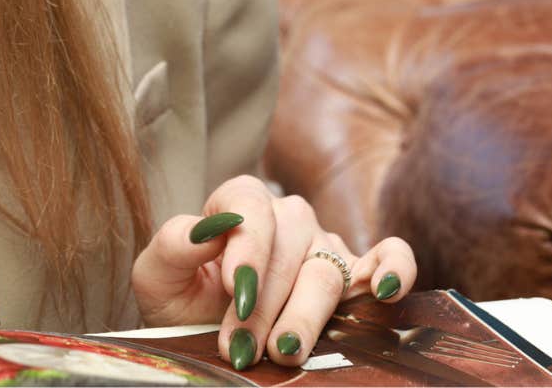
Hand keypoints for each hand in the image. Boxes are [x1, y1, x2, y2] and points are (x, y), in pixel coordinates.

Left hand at [131, 175, 417, 370]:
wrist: (200, 332)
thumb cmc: (181, 298)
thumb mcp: (157, 276)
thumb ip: (173, 244)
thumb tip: (202, 229)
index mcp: (240, 201)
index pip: (250, 206)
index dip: (246, 247)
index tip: (233, 289)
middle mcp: (288, 216)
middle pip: (288, 247)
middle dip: (264, 301)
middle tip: (240, 346)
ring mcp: (324, 245)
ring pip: (325, 271)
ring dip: (304, 314)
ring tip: (282, 350)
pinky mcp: (356, 276)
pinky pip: (390, 258)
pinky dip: (394, 269)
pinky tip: (383, 291)